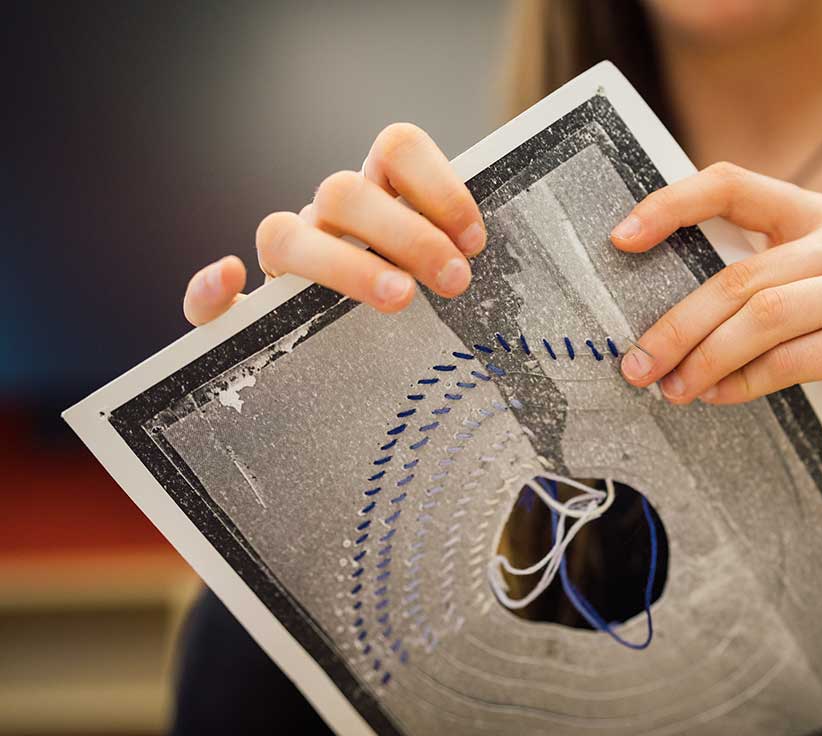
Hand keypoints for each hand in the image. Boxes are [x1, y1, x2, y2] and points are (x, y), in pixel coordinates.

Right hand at [182, 123, 485, 325]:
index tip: (475, 241)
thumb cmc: (420, 310)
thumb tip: (474, 243)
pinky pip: (206, 301)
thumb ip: (456, 253)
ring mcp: (284, 265)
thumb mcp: (444, 277)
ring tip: (401, 298)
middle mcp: (327, 219)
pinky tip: (229, 279)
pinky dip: (210, 291)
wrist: (368, 360)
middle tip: (454, 280)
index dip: (438, 186)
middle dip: (406, 235)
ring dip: (343, 265)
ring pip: (284, 236)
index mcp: (378, 195)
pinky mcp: (245, 316)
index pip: (396, 150)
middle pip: (345, 193)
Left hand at [610, 162, 821, 509]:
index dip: (673, 204)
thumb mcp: (812, 306)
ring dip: (704, 359)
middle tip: (638, 363)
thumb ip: (759, 288)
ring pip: (761, 318)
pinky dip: (744, 383)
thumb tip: (664, 314)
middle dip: (678, 325)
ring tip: (672, 388)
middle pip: (741, 275)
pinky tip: (720, 397)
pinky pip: (789, 360)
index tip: (622, 237)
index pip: (737, 185)